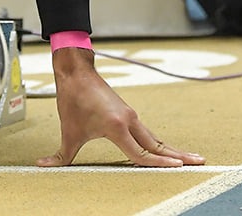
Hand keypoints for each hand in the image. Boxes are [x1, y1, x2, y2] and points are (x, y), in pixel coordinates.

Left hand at [36, 48, 203, 167]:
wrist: (77, 72)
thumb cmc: (72, 100)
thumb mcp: (67, 131)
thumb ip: (60, 154)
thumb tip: (42, 165)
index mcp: (116, 127)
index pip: (141, 153)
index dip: (158, 163)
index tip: (177, 168)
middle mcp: (129, 121)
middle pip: (158, 144)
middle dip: (178, 155)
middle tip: (199, 162)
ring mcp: (131, 116)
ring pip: (155, 137)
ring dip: (172, 149)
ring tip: (190, 158)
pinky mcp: (129, 113)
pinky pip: (148, 132)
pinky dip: (159, 143)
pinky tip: (166, 151)